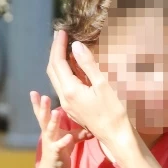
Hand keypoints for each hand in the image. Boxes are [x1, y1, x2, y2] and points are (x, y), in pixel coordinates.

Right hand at [31, 91, 91, 167]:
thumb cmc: (61, 150)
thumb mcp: (70, 137)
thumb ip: (79, 130)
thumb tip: (93, 123)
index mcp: (48, 128)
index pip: (41, 114)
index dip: (37, 104)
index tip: (33, 92)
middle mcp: (47, 134)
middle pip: (44, 119)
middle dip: (43, 107)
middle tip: (44, 96)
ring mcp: (50, 143)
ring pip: (50, 130)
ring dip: (53, 121)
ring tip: (55, 111)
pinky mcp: (56, 153)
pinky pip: (60, 146)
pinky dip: (64, 142)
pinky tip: (69, 138)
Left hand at [45, 30, 134, 153]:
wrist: (115, 136)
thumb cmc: (113, 112)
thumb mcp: (103, 85)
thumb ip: (88, 65)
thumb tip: (75, 46)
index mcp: (70, 90)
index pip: (58, 62)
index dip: (58, 45)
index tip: (61, 31)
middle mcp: (64, 98)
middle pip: (52, 70)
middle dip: (54, 51)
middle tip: (60, 35)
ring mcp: (66, 104)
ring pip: (55, 78)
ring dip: (57, 61)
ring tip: (64, 47)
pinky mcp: (72, 108)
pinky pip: (62, 86)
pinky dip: (63, 72)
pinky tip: (71, 66)